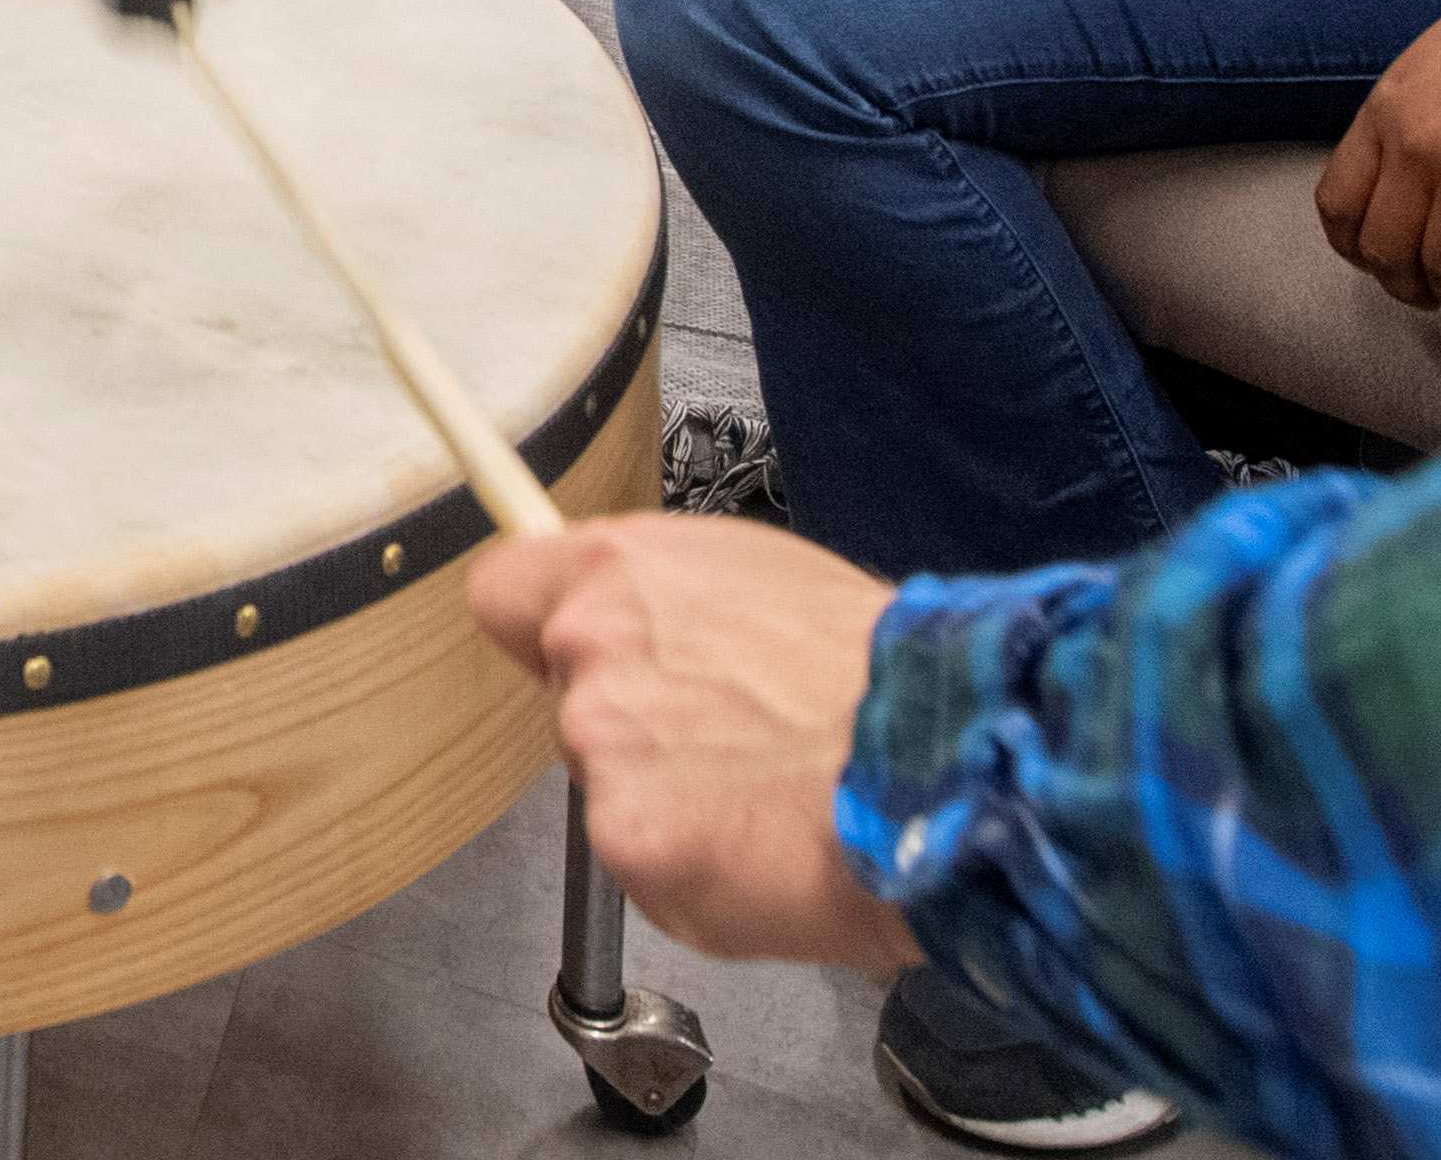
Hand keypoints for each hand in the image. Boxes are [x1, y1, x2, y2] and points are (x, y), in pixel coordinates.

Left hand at [469, 516, 917, 972]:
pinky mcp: (626, 842)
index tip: (567, 648)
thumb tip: (648, 618)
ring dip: (670, 801)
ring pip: (612, 787)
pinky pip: (647, 864)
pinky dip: (698, 869)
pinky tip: (767, 847)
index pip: (504, 592)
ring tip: (767, 796)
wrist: (935, 760)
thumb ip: (675, 601)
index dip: (540, 627)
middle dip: (635, 725)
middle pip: (570, 700)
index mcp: (618, 570)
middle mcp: (589, 650)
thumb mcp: (768, 579)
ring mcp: (601, 749)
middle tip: (730, 741)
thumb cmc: (880, 667)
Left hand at [1317, 0, 1440, 329]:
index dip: (1353, 248)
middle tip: (1427, 298)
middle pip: (1387, 249)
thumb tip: (1399, 178)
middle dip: (1403, 286)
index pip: (1338, 203)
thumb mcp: (1433, 60)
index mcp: (1386, 111)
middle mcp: (1419, 148)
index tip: (1373, 265)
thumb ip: (1408, 117)